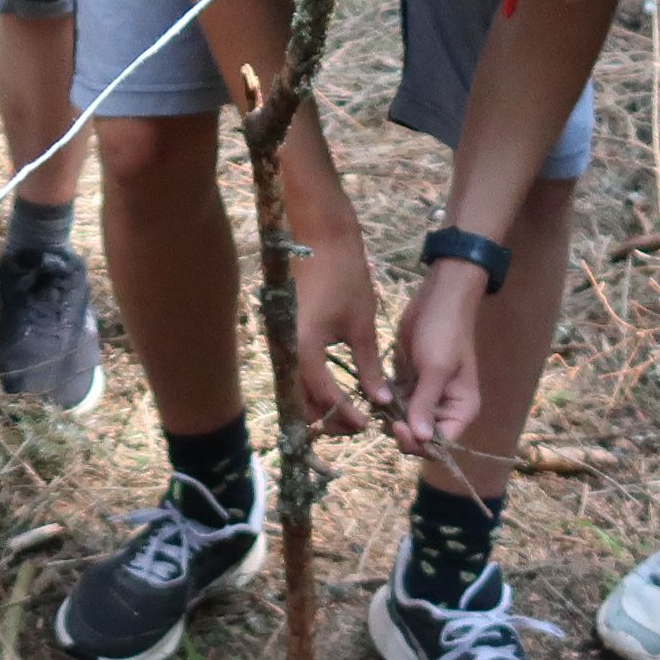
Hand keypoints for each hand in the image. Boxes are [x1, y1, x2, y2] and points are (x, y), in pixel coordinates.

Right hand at [291, 228, 390, 435]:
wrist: (318, 235)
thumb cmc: (344, 274)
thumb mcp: (362, 325)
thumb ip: (368, 366)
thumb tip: (379, 399)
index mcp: (304, 348)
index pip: (325, 397)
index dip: (347, 414)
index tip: (368, 423)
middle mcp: (285, 351)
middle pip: (301, 404)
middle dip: (329, 419)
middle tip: (358, 423)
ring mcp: (280, 345)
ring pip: (295, 393)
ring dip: (319, 407)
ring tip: (349, 410)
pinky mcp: (282, 339)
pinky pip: (294, 375)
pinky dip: (312, 390)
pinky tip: (335, 392)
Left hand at [391, 261, 488, 462]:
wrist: (438, 297)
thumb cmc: (445, 331)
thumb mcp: (436, 367)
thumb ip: (426, 403)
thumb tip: (421, 439)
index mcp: (462, 409)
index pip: (442, 444)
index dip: (419, 444)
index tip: (398, 427)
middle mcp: (445, 408)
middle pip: (421, 438)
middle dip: (403, 432)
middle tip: (386, 417)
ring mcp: (426, 397)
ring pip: (404, 423)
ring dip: (390, 418)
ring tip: (381, 402)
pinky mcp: (409, 384)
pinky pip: (394, 405)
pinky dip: (384, 403)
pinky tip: (377, 391)